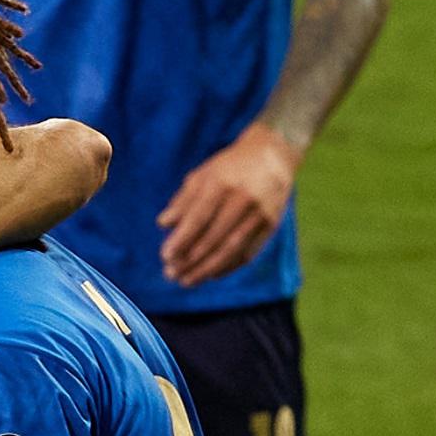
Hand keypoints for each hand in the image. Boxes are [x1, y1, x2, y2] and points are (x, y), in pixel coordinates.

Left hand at [157, 122, 302, 287]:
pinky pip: (248, 252)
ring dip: (207, 269)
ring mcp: (260, 214)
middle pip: (214, 237)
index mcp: (222, 184)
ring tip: (187, 281)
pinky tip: (211, 274)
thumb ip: (183, 201)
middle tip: (171, 274)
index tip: (165, 256)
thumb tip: (162, 224)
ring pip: (232, 249)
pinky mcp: (271, 225)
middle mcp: (243, 199)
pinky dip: (228, 266)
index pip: (199, 217)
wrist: (273, 155)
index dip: (182, 239)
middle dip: (191, 260)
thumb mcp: (202, 175)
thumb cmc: (229, 167)